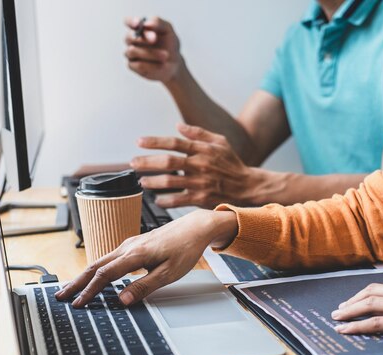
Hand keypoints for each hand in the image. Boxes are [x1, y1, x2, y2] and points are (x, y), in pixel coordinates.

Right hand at [55, 209, 237, 307]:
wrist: (195, 227)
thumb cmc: (185, 249)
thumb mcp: (170, 273)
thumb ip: (145, 287)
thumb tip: (122, 300)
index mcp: (136, 254)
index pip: (105, 275)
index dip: (90, 291)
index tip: (78, 303)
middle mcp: (128, 247)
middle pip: (95, 265)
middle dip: (77, 282)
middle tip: (61, 296)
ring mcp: (129, 244)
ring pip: (100, 261)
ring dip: (84, 275)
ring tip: (72, 289)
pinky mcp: (133, 245)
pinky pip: (109, 258)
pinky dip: (96, 269)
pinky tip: (94, 277)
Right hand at [124, 16, 183, 82]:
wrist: (174, 63)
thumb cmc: (169, 45)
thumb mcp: (168, 31)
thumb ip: (158, 23)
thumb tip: (146, 24)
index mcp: (138, 28)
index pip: (128, 22)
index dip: (131, 22)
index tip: (138, 24)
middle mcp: (132, 40)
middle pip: (129, 37)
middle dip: (142, 38)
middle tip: (154, 39)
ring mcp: (130, 53)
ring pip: (133, 51)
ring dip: (151, 53)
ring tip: (166, 56)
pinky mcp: (132, 66)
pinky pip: (139, 65)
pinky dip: (152, 65)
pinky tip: (161, 65)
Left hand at [131, 124, 260, 207]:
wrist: (248, 186)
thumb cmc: (233, 164)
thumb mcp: (220, 142)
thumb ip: (199, 133)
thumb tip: (178, 126)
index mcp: (203, 150)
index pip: (174, 142)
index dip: (155, 141)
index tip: (139, 141)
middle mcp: (200, 165)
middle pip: (168, 161)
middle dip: (147, 161)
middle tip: (133, 162)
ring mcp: (200, 182)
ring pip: (170, 181)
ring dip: (153, 181)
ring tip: (142, 181)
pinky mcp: (202, 198)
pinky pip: (179, 200)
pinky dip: (166, 200)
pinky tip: (157, 199)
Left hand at [330, 279, 382, 346]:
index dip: (368, 292)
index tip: (357, 298)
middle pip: (372, 291)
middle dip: (353, 300)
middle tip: (340, 308)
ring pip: (369, 304)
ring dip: (349, 311)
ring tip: (336, 318)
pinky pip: (376, 322)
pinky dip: (357, 325)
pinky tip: (346, 329)